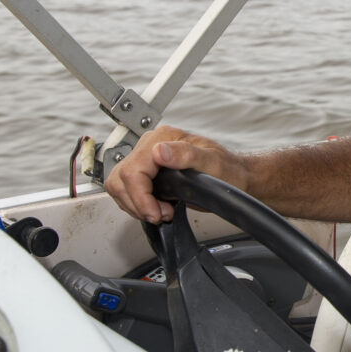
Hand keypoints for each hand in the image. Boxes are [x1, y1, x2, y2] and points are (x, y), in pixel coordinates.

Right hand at [104, 125, 246, 223]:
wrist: (232, 177)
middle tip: (160, 214)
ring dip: (135, 205)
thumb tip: (160, 151)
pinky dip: (136, 204)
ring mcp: (146, 159)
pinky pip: (125, 191)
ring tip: (160, 212)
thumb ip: (187, 154)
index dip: (140, 196)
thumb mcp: (212, 162)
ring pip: (118, 185)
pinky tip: (156, 208)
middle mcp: (151, 145)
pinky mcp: (145, 173)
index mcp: (164, 137)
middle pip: (121, 179)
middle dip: (137, 203)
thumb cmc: (227, 169)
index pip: (133, 170)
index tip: (155, 213)